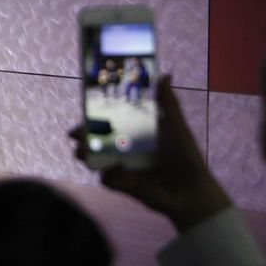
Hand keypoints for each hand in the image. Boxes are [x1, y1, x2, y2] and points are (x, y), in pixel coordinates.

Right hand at [72, 74, 232, 231]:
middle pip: (100, 139)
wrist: (190, 190)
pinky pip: (107, 179)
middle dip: (84, 136)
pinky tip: (114, 171)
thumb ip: (168, 102)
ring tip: (81, 152)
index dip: (98, 116)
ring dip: (87, 154)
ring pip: (97, 158)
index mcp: (139, 132)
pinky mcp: (123, 185)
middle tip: (75, 134)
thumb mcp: (176, 125)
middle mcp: (128, 148)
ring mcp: (123, 167)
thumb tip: (165, 75)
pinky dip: (107, 175)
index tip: (86, 110)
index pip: (114, 121)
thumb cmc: (184, 155)